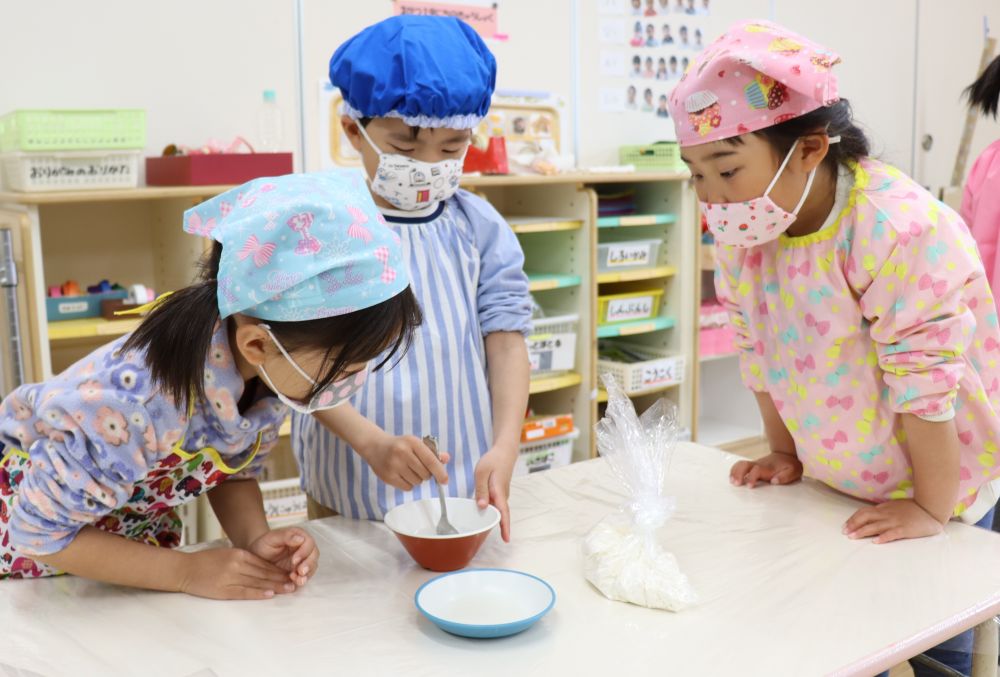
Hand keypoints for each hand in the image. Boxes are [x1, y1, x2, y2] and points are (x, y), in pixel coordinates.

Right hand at [178, 548, 293, 599]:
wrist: (185, 569)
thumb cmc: (206, 561)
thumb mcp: (227, 553)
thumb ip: (243, 559)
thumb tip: (261, 566)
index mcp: (239, 554)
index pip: (264, 563)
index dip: (278, 569)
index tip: (290, 573)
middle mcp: (237, 564)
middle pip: (264, 572)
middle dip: (281, 578)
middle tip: (295, 582)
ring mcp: (230, 577)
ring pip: (257, 582)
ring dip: (274, 586)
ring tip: (288, 589)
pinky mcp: (224, 589)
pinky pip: (244, 591)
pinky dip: (258, 593)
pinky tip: (269, 594)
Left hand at [247, 527, 317, 587]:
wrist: (255, 559)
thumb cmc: (263, 545)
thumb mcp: (271, 538)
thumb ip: (285, 536)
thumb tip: (301, 538)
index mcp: (299, 536)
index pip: (309, 543)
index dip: (304, 552)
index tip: (295, 560)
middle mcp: (303, 548)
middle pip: (314, 555)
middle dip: (309, 564)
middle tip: (300, 572)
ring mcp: (302, 560)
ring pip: (312, 566)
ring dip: (307, 574)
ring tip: (298, 580)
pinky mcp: (299, 572)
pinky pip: (305, 577)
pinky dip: (302, 580)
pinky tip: (294, 583)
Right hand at [359, 434, 448, 490]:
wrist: (375, 446)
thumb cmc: (400, 445)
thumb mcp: (416, 443)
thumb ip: (432, 452)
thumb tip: (446, 459)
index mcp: (412, 442)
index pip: (430, 460)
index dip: (440, 472)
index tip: (445, 481)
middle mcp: (402, 453)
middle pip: (425, 474)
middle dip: (426, 474)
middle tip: (419, 467)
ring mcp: (394, 465)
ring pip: (417, 482)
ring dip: (417, 479)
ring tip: (408, 469)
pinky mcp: (388, 477)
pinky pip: (407, 488)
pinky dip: (408, 484)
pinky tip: (402, 475)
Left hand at [474, 445, 516, 542]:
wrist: (504, 452)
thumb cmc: (493, 460)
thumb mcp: (482, 472)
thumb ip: (481, 490)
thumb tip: (482, 507)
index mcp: (499, 491)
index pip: (503, 512)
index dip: (505, 526)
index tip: (506, 539)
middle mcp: (503, 496)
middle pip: (501, 515)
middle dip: (498, 527)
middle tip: (486, 538)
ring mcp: (502, 495)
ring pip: (497, 510)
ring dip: (493, 520)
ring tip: (483, 530)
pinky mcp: (499, 493)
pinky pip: (495, 505)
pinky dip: (491, 511)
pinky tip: (482, 515)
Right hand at [730, 451, 802, 487]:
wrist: (785, 454)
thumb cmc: (790, 464)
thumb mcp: (794, 470)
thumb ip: (785, 476)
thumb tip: (773, 481)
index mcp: (768, 467)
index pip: (757, 470)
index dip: (752, 477)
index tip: (750, 486)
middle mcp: (759, 464)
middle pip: (744, 465)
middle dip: (738, 473)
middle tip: (735, 483)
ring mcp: (754, 464)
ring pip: (740, 464)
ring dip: (734, 472)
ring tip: (732, 482)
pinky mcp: (752, 466)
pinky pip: (740, 465)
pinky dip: (734, 470)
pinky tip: (731, 478)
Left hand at [843, 499, 944, 543]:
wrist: (931, 509)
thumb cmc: (914, 509)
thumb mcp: (895, 506)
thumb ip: (884, 511)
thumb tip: (871, 516)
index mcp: (884, 508)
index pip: (864, 512)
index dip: (853, 519)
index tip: (845, 526)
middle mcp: (887, 514)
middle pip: (866, 517)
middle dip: (853, 524)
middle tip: (845, 532)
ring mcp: (895, 521)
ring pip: (875, 526)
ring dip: (862, 531)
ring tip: (853, 537)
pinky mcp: (905, 529)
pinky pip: (891, 533)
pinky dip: (882, 537)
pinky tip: (875, 542)